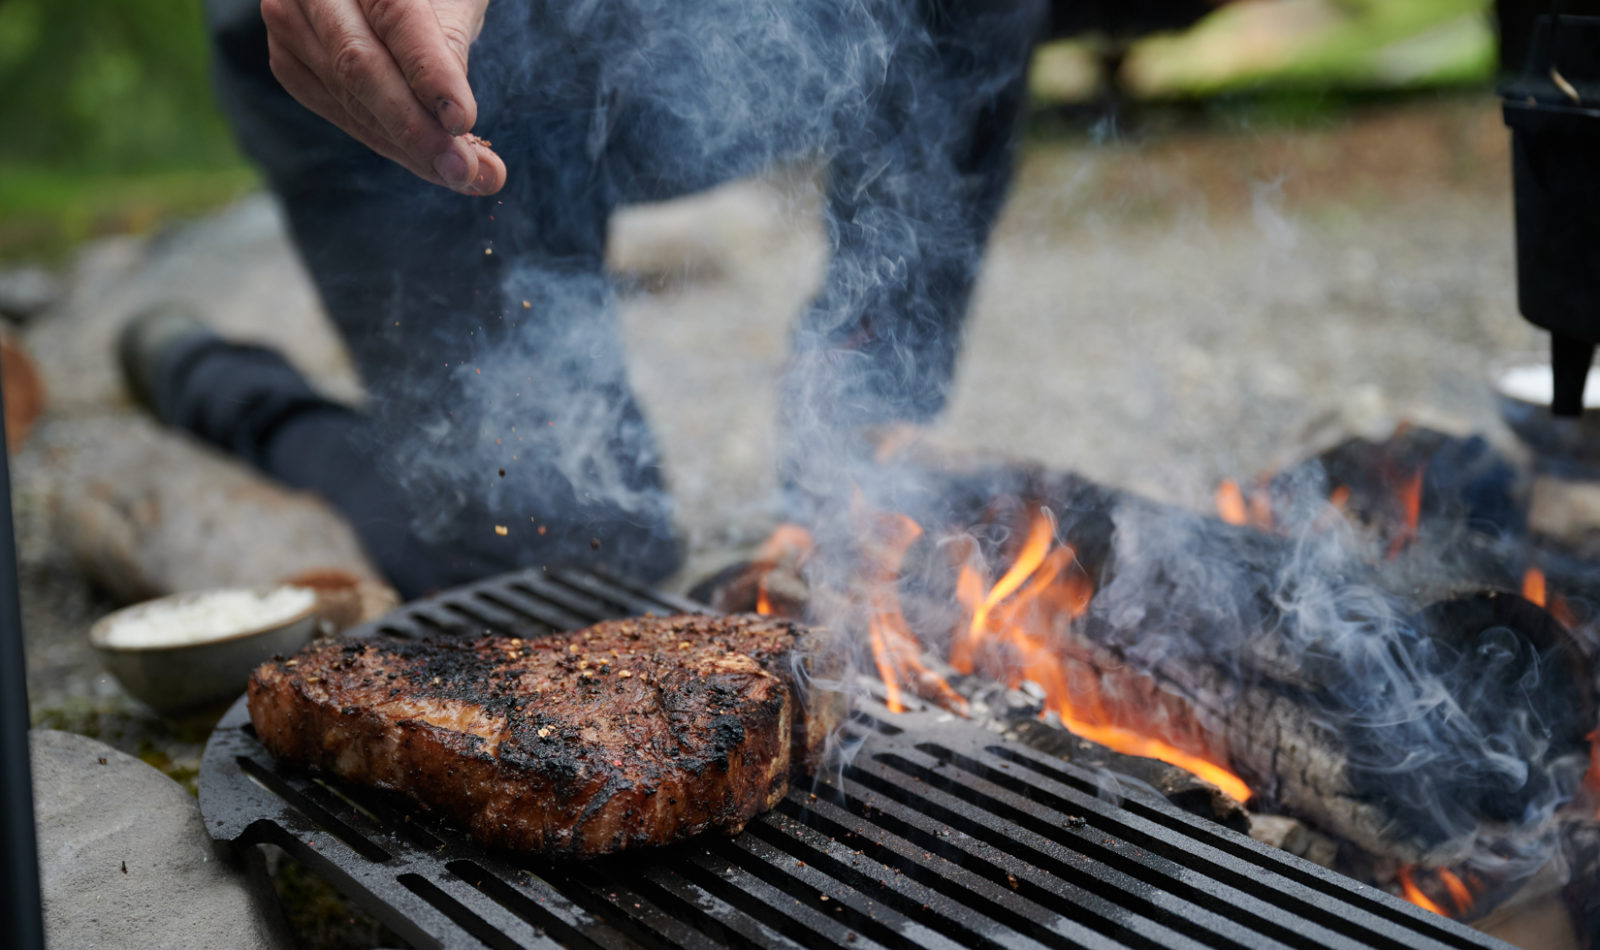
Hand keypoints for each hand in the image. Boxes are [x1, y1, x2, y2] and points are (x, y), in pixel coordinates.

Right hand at [261, 0, 506, 194]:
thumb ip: (449, 45)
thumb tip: (454, 125)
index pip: (397, 18)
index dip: (430, 73)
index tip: (463, 121)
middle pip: (360, 66)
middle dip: (417, 129)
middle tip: (465, 170)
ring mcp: (289, 21)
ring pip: (348, 97)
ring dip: (408, 147)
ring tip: (465, 176)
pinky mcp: (288, 58)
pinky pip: (336, 110)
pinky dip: (385, 140)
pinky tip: (426, 160)